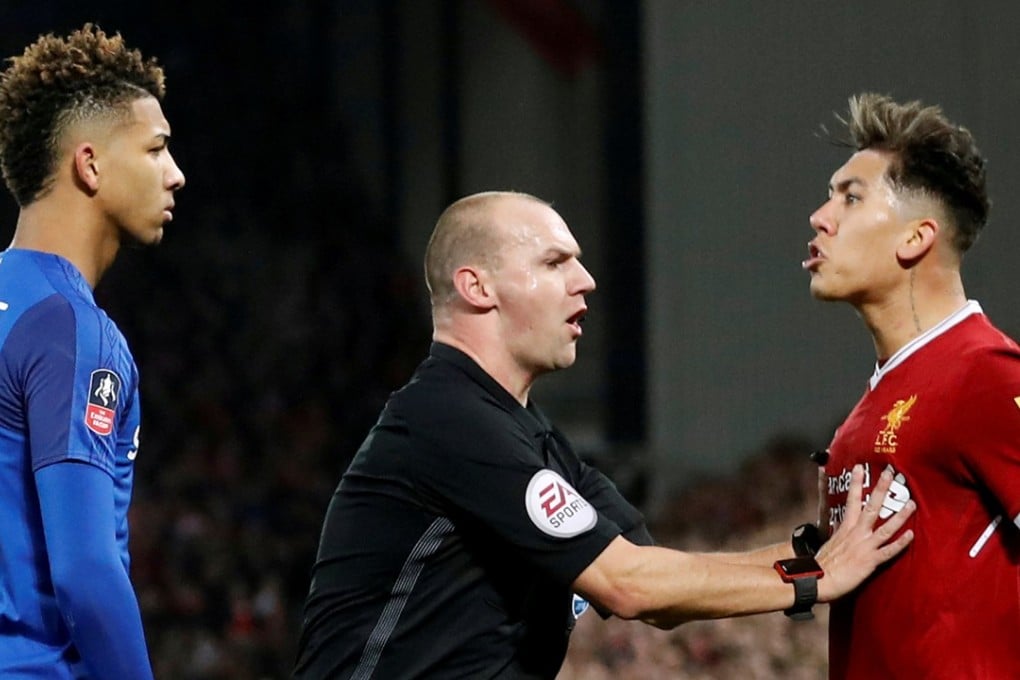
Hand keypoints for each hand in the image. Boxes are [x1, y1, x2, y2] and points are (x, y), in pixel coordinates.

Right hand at [814, 465, 914, 602]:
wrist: (820, 579)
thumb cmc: (823, 563)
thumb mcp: (830, 542)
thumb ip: (838, 532)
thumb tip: (839, 524)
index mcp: (845, 527)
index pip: (851, 500)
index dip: (856, 483)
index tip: (859, 468)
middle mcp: (856, 533)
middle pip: (871, 506)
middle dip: (881, 489)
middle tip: (891, 473)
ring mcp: (865, 546)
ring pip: (886, 527)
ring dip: (900, 515)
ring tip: (912, 503)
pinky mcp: (870, 561)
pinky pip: (889, 551)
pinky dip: (900, 543)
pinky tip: (911, 535)